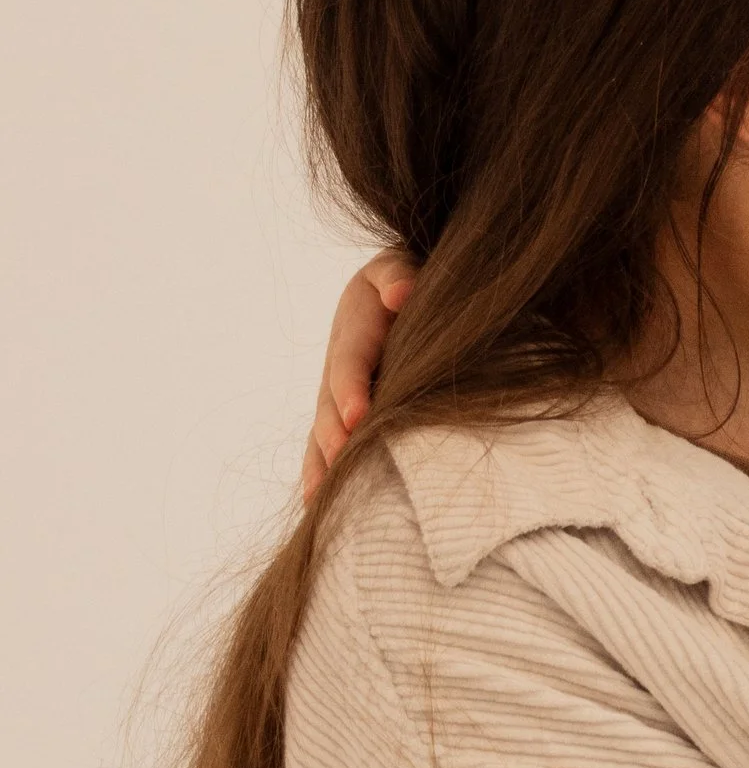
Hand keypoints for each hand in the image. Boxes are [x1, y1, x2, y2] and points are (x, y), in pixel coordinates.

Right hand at [299, 250, 415, 501]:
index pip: (351, 360)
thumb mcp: (401, 265)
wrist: (399, 282)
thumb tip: (402, 293)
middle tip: (344, 462)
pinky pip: (324, 442)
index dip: (351, 388)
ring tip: (324, 496)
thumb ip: (400, 274)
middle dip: (335, 434)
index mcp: (355, 325)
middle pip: (330, 402)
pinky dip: (320, 470)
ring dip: (323, 461)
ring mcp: (336, 388)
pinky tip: (319, 502)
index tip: (359, 415)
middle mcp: (339, 360)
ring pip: (323, 428)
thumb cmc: (410, 275)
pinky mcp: (341, 408)